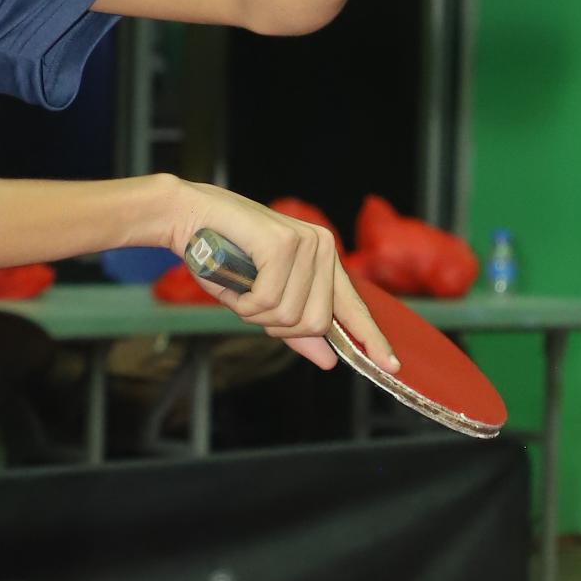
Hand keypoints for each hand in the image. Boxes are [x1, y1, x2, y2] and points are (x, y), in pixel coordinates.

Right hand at [164, 183, 394, 375]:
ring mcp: (305, 244)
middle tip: (251, 302)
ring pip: (290, 315)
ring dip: (255, 312)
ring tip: (240, 286)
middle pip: (316, 323)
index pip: (354, 306)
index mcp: (324, 259)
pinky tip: (233, 282)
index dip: (371, 338)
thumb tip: (329, 359)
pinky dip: (243, 302)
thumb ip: (297, 328)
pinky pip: (268, 301)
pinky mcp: (282, 244)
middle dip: (277, 325)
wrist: (189, 216)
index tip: (390, 365)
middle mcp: (322, 248)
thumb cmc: (223, 255)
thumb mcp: (263, 299)